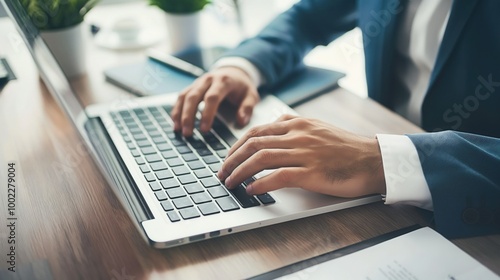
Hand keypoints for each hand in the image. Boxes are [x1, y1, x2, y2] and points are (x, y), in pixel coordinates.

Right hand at [170, 66, 259, 136]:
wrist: (234, 71)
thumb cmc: (242, 86)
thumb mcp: (252, 95)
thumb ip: (248, 108)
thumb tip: (241, 121)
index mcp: (223, 81)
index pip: (212, 98)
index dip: (207, 114)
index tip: (204, 130)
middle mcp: (208, 80)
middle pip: (193, 97)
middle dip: (188, 116)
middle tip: (188, 134)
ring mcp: (198, 82)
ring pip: (184, 96)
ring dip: (179, 114)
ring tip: (178, 130)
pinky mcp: (192, 86)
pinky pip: (181, 97)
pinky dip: (177, 110)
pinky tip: (175, 123)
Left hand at [218, 115, 386, 196]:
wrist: (373, 160)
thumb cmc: (346, 148)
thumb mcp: (318, 127)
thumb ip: (294, 126)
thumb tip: (272, 129)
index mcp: (297, 123)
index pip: (256, 131)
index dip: (236, 145)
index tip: (228, 157)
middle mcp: (298, 135)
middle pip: (253, 143)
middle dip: (232, 159)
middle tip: (222, 172)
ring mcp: (304, 153)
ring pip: (261, 158)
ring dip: (240, 172)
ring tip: (230, 183)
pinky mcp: (311, 172)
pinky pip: (278, 176)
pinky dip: (259, 183)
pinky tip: (251, 190)